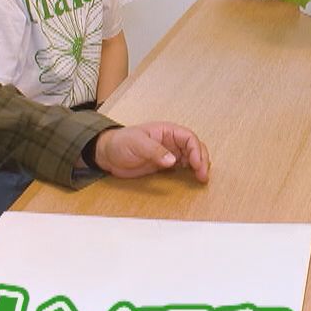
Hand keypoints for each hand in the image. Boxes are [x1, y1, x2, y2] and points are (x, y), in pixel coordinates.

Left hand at [93, 122, 210, 181]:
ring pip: (192, 158)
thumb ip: (154, 151)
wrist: (107, 154)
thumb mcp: (136, 143)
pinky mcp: (165, 165)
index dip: (196, 150)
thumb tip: (173, 161)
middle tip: (203, 176)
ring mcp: (169, 153)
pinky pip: (183, 168)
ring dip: (199, 167)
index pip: (189, 138)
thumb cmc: (120, 142)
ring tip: (201, 178)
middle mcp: (171, 141)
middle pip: (195, 148)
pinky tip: (192, 179)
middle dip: (202, 160)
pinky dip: (190, 173)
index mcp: (167, 131)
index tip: (196, 164)